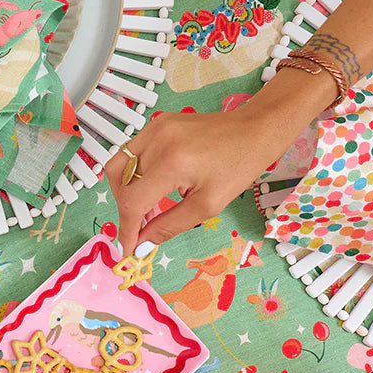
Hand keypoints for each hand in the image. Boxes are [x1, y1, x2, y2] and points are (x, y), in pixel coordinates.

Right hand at [105, 107, 288, 253]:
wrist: (255, 129)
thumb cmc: (239, 165)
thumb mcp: (208, 205)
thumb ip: (169, 226)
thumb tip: (142, 243)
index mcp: (173, 162)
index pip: (132, 202)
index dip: (126, 229)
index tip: (129, 248)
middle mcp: (158, 140)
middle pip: (121, 186)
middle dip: (127, 212)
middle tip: (142, 226)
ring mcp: (155, 128)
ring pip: (118, 168)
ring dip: (125, 193)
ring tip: (145, 205)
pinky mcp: (156, 124)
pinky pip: (129, 154)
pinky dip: (132, 175)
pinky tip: (150, 185)